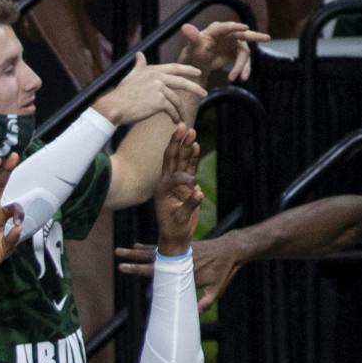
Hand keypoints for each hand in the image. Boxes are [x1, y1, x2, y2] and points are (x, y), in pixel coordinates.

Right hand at [93, 52, 205, 126]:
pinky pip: (171, 110)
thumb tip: (139, 54)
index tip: (197, 73)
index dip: (188, 70)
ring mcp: (159, 89)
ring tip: (182, 118)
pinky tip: (174, 121)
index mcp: (153, 70)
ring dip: (180, 110)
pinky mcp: (159, 102)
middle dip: (195, 87)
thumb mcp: (132, 75)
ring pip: (176, 100)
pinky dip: (174, 117)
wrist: (115, 107)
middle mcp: (158, 77)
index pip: (175, 68)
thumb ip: (139, 65)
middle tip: (204, 93)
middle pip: (181, 82)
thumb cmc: (121, 94)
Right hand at [115, 234, 240, 311]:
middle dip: (132, 258)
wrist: (232, 249)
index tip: (125, 269)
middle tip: (117, 256)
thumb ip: (206, 301)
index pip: (156, 270)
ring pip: (153, 250)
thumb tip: (196, 313)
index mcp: (182, 268)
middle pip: (150, 258)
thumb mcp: (218, 288)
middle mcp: (178, 257)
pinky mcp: (181, 247)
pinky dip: (148, 247)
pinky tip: (138, 246)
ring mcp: (179, 251)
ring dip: (136, 251)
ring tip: (121, 250)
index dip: (139, 270)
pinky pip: (161, 247)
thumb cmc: (225, 270)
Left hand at [154, 125, 201, 257]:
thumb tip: (199, 193)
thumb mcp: (181, 219)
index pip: (174, 174)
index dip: (184, 177)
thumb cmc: (175, 229)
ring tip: (191, 130)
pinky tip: (196, 145)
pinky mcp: (185, 185)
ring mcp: (176, 182)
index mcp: (162, 190)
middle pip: (172, 158)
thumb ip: (189, 205)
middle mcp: (167, 183)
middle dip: (177, 142)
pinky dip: (193, 157)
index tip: (193, 185)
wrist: (175, 236)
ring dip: (186, 146)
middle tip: (182, 125)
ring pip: (181, 160)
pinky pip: (189, 167)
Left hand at [178, 19, 269, 84]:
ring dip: (243, 65)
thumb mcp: (193, 47)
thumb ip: (192, 37)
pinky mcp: (237, 53)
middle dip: (255, 36)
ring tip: (242, 78)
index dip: (236, 27)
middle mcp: (228, 34)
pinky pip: (244, 61)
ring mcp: (234, 43)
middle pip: (243, 35)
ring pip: (244, 53)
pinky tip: (242, 78)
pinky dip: (243, 69)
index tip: (245, 28)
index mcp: (216, 29)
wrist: (197, 64)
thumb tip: (185, 27)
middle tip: (267, 38)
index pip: (227, 27)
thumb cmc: (194, 53)